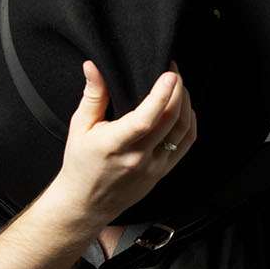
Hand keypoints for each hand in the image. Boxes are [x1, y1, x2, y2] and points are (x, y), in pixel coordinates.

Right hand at [41, 60, 196, 228]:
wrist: (88, 202)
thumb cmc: (81, 163)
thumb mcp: (80, 127)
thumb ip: (92, 95)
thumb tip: (93, 66)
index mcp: (114, 145)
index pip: (145, 119)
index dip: (161, 95)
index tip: (170, 74)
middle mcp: (138, 157)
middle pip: (170, 121)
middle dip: (178, 91)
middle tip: (174, 72)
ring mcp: (154, 166)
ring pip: (182, 131)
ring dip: (186, 105)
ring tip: (180, 87)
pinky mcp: (163, 172)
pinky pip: (186, 144)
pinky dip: (190, 123)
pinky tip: (185, 109)